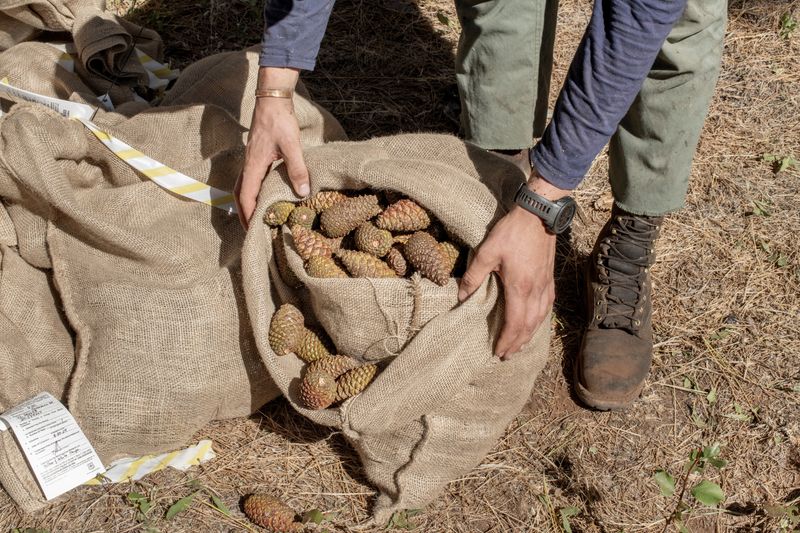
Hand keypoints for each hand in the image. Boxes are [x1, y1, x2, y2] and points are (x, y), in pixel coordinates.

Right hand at [235, 67, 307, 228]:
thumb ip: (297, 169)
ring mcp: (251, 160)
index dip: (249, 215)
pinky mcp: (257, 156)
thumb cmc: (280, 121)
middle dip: (245, 214)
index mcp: (254, 165)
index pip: (247, 196)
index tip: (254, 230)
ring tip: (257, 218)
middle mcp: (249, 165)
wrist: (272, 100)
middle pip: (241, 195)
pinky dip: (254, 192)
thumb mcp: (292, 146)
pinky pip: (251, 180)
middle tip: (252, 230)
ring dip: (248, 204)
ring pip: (244, 187)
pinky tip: (265, 196)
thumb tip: (302, 192)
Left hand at [457, 173, 567, 358]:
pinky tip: (536, 320)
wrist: (539, 215)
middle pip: (528, 326)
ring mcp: (545, 284)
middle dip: (518, 343)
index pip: (514, 323)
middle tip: (507, 355)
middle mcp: (535, 291)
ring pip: (540, 318)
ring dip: (529, 334)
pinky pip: (547, 306)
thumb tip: (461, 295)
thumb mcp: (486, 252)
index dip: (507, 340)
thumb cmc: (512, 232)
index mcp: (519, 288)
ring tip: (520, 344)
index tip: (498, 352)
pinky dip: (540, 319)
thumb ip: (473, 276)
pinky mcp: (549, 277)